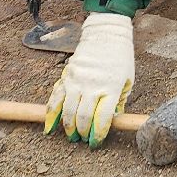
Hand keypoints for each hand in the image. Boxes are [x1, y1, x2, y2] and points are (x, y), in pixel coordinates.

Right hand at [43, 12, 133, 146]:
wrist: (105, 35)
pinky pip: (55, 99)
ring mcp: (77, 81)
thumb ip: (119, 102)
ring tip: (72, 136)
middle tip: (83, 140)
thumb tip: (113, 122)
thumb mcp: (127, 81)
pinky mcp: (65, 77)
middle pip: (83, 117)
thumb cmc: (120, 59)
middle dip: (82, 133)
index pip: (102, 118)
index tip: (96, 142)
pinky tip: (49, 127)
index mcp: (111, 88)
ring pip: (68, 111)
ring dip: (68, 127)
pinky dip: (50, 115)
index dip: (98, 134)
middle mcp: (92, 85)